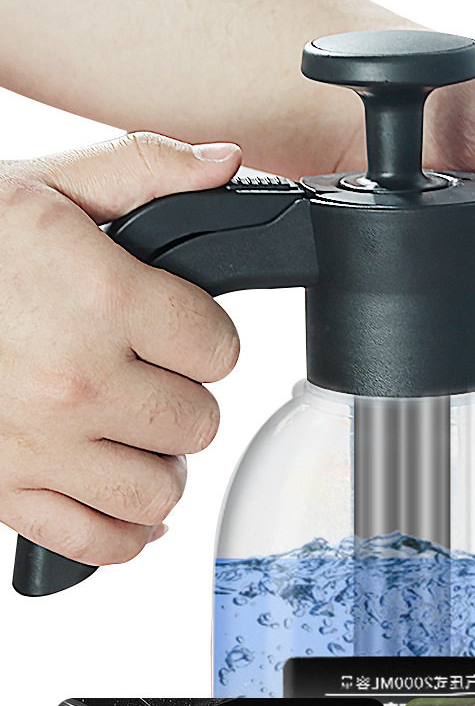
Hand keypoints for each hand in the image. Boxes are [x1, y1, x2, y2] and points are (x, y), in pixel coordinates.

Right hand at [0, 133, 241, 562]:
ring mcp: (41, 446)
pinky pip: (98, 542)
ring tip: (134, 428)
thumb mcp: (43, 181)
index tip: (177, 324)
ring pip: (159, 490)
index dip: (203, 332)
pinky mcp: (4, 491)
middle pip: (196, 421)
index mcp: (100, 299)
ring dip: (158, 461)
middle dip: (182, 394)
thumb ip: (141, 168)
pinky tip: (117, 493)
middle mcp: (76, 381)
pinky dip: (122, 530)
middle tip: (150, 371)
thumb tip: (221, 163)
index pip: (217, 347)